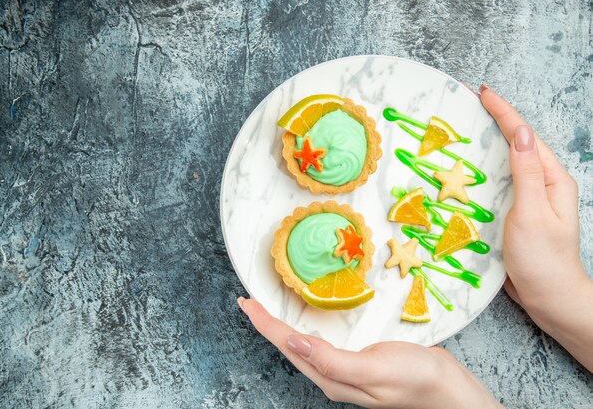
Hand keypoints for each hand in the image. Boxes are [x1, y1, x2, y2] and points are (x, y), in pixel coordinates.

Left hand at [237, 298, 501, 408]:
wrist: (445, 387)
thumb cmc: (413, 379)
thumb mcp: (371, 368)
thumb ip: (330, 358)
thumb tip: (293, 341)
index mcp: (330, 376)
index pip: (288, 345)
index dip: (265, 324)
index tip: (246, 303)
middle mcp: (332, 375)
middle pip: (289, 346)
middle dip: (267, 324)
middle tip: (250, 303)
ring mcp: (344, 369)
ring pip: (302, 345)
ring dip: (283, 326)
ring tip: (268, 310)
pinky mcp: (356, 360)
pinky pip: (321, 343)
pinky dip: (306, 328)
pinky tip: (306, 323)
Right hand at [479, 85, 592, 370]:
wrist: (550, 296)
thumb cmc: (543, 259)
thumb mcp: (533, 213)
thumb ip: (526, 174)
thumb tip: (520, 134)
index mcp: (550, 179)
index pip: (524, 136)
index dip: (503, 112)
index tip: (481, 92)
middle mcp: (542, 183)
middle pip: (516, 142)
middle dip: (494, 119)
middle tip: (468, 102)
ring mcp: (530, 196)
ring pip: (506, 160)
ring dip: (486, 141)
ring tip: (464, 126)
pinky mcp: (516, 210)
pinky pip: (499, 181)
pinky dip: (482, 167)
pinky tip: (467, 167)